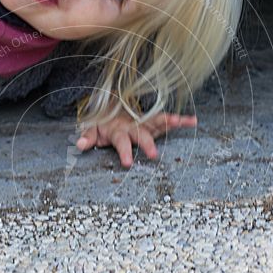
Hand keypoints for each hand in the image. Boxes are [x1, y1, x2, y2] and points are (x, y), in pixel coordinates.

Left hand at [76, 109, 196, 167]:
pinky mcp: (152, 124)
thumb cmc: (101, 124)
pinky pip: (166, 122)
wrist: (108, 108)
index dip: (124, 151)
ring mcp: (143, 123)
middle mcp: (132, 125)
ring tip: (183, 122)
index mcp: (117, 129)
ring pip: (157, 121)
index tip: (128, 163)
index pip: (120, 141)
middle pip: (141, 134)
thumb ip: (87, 137)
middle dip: (147, 144)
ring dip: (169, 122)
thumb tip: (79, 144)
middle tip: (153, 156)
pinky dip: (180, 120)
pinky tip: (193, 121)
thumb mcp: (91, 130)